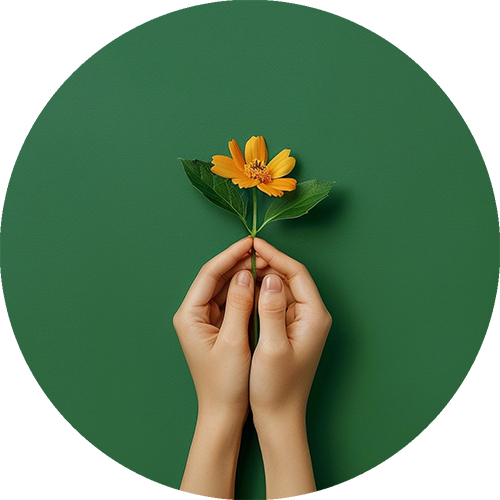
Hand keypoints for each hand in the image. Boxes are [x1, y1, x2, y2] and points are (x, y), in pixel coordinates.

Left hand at [173, 235, 255, 420]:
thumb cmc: (226, 383)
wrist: (224, 412)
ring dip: (242, 275)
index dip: (230, 256)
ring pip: (224, 287)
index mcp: (189, 315)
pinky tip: (260, 283)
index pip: (209, 274)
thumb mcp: (234, 341)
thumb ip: (238, 305)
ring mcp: (204, 320)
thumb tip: (245, 274)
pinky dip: (244, 291)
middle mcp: (193, 314)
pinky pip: (230, 300)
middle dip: (238, 263)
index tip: (250, 243)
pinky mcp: (217, 326)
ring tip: (264, 262)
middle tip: (262, 250)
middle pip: (215, 278)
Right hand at [250, 237, 331, 421]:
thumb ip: (271, 311)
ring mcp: (301, 322)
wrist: (279, 416)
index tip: (253, 244)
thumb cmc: (276, 387)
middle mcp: (311, 316)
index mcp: (314, 316)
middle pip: (290, 278)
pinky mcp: (290, 329)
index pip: (297, 273)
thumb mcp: (271, 348)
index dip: (275, 255)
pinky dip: (261, 292)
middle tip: (243, 252)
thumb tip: (269, 278)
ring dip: (263, 276)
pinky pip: (276, 302)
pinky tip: (245, 287)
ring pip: (282, 288)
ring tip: (241, 264)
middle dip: (268, 263)